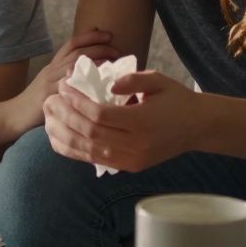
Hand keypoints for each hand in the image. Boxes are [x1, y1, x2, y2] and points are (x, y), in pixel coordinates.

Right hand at [6, 30, 120, 134]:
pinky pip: (67, 84)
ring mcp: (49, 82)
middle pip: (76, 51)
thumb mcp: (50, 87)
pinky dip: (84, 81)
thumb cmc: (34, 105)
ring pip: (73, 64)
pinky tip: (97, 83)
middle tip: (116, 48)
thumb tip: (92, 78)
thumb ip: (66, 80)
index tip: (107, 34)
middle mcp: (51, 70)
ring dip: (95, 60)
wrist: (14, 116)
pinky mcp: (48, 95)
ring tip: (113, 61)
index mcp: (52, 66)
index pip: (71, 44)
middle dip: (98, 46)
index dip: (89, 36)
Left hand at [42, 70, 208, 172]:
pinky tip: (56, 137)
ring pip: (86, 150)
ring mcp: (130, 160)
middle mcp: (135, 145)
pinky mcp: (127, 166)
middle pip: (88, 133)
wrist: (198, 127)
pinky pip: (92, 160)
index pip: (98, 114)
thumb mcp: (159, 80)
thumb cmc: (177, 99)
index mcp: (142, 122)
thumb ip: (133, 79)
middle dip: (64, 115)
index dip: (76, 101)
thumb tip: (109, 85)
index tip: (64, 85)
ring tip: (47, 116)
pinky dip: (71, 150)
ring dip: (62, 133)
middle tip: (50, 98)